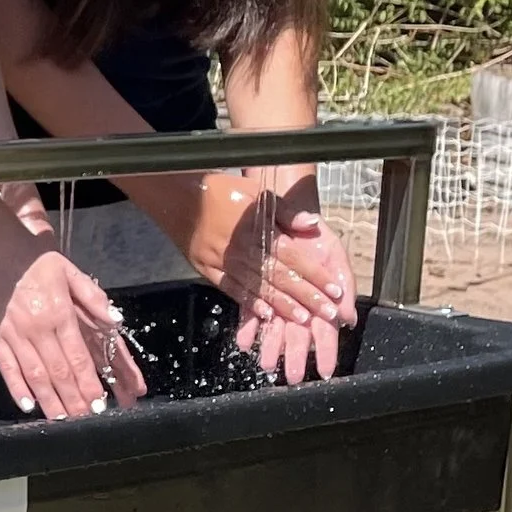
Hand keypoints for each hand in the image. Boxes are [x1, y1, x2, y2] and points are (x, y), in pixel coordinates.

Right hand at [0, 219, 146, 420]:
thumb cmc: (33, 260)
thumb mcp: (69, 271)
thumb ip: (93, 297)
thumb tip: (115, 320)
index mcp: (59, 314)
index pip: (77, 357)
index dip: (88, 383)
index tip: (99, 403)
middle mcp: (37, 329)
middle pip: (58, 372)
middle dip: (73, 399)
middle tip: (85, 419)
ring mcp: (12, 335)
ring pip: (34, 375)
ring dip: (49, 400)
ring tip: (61, 420)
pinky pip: (6, 367)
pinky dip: (16, 388)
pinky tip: (27, 405)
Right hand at [178, 172, 356, 343]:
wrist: (176, 196)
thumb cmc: (220, 191)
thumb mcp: (256, 191)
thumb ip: (285, 210)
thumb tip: (311, 225)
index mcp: (257, 229)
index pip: (294, 257)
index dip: (316, 275)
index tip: (336, 290)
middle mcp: (242, 250)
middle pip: (280, 278)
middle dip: (307, 296)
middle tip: (328, 313)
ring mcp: (223, 262)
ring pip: (258, 288)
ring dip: (282, 305)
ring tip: (303, 320)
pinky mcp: (208, 270)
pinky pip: (231, 290)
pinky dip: (249, 303)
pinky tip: (265, 315)